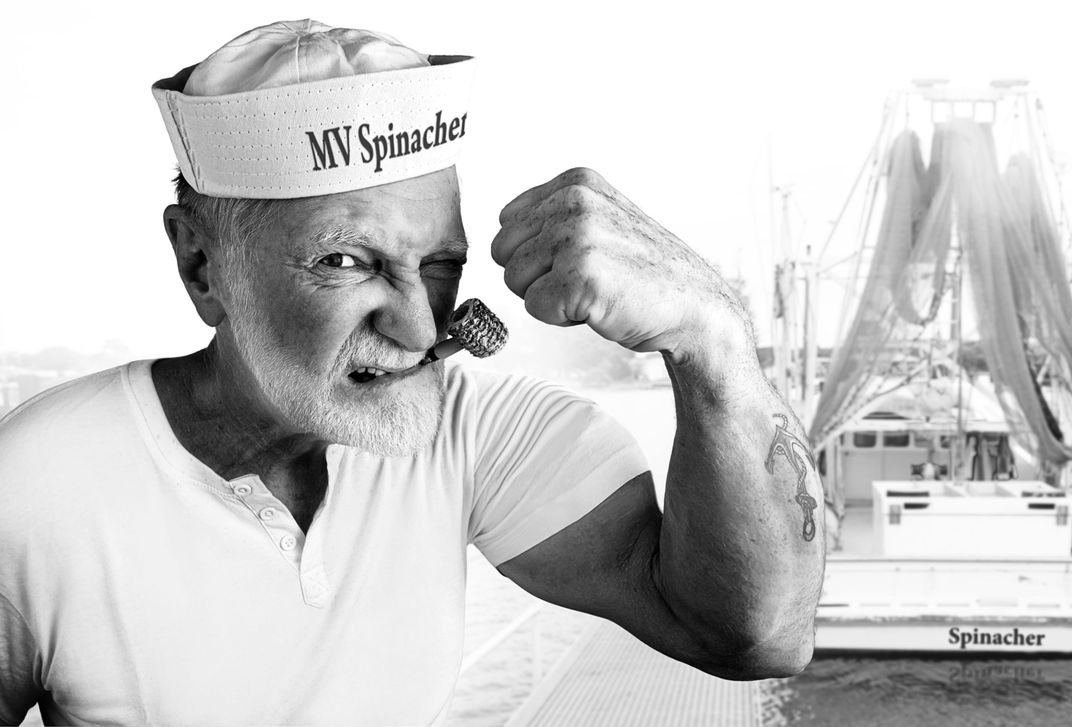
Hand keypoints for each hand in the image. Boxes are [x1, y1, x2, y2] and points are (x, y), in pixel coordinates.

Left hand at [491, 168, 751, 360]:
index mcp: (577, 181)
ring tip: (594, 290)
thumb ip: (552, 216)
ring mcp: (577, 237)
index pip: (507, 221)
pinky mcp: (580, 277)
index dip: (537, 252)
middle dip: (535, 274)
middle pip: (502, 251)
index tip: (580, 258)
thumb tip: (497, 240)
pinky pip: (533, 307)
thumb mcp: (601, 220)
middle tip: (585, 279)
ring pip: (513, 280)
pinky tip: (599, 307)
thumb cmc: (644, 273)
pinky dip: (561, 318)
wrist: (695, 307)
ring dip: (549, 296)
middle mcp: (574, 201)